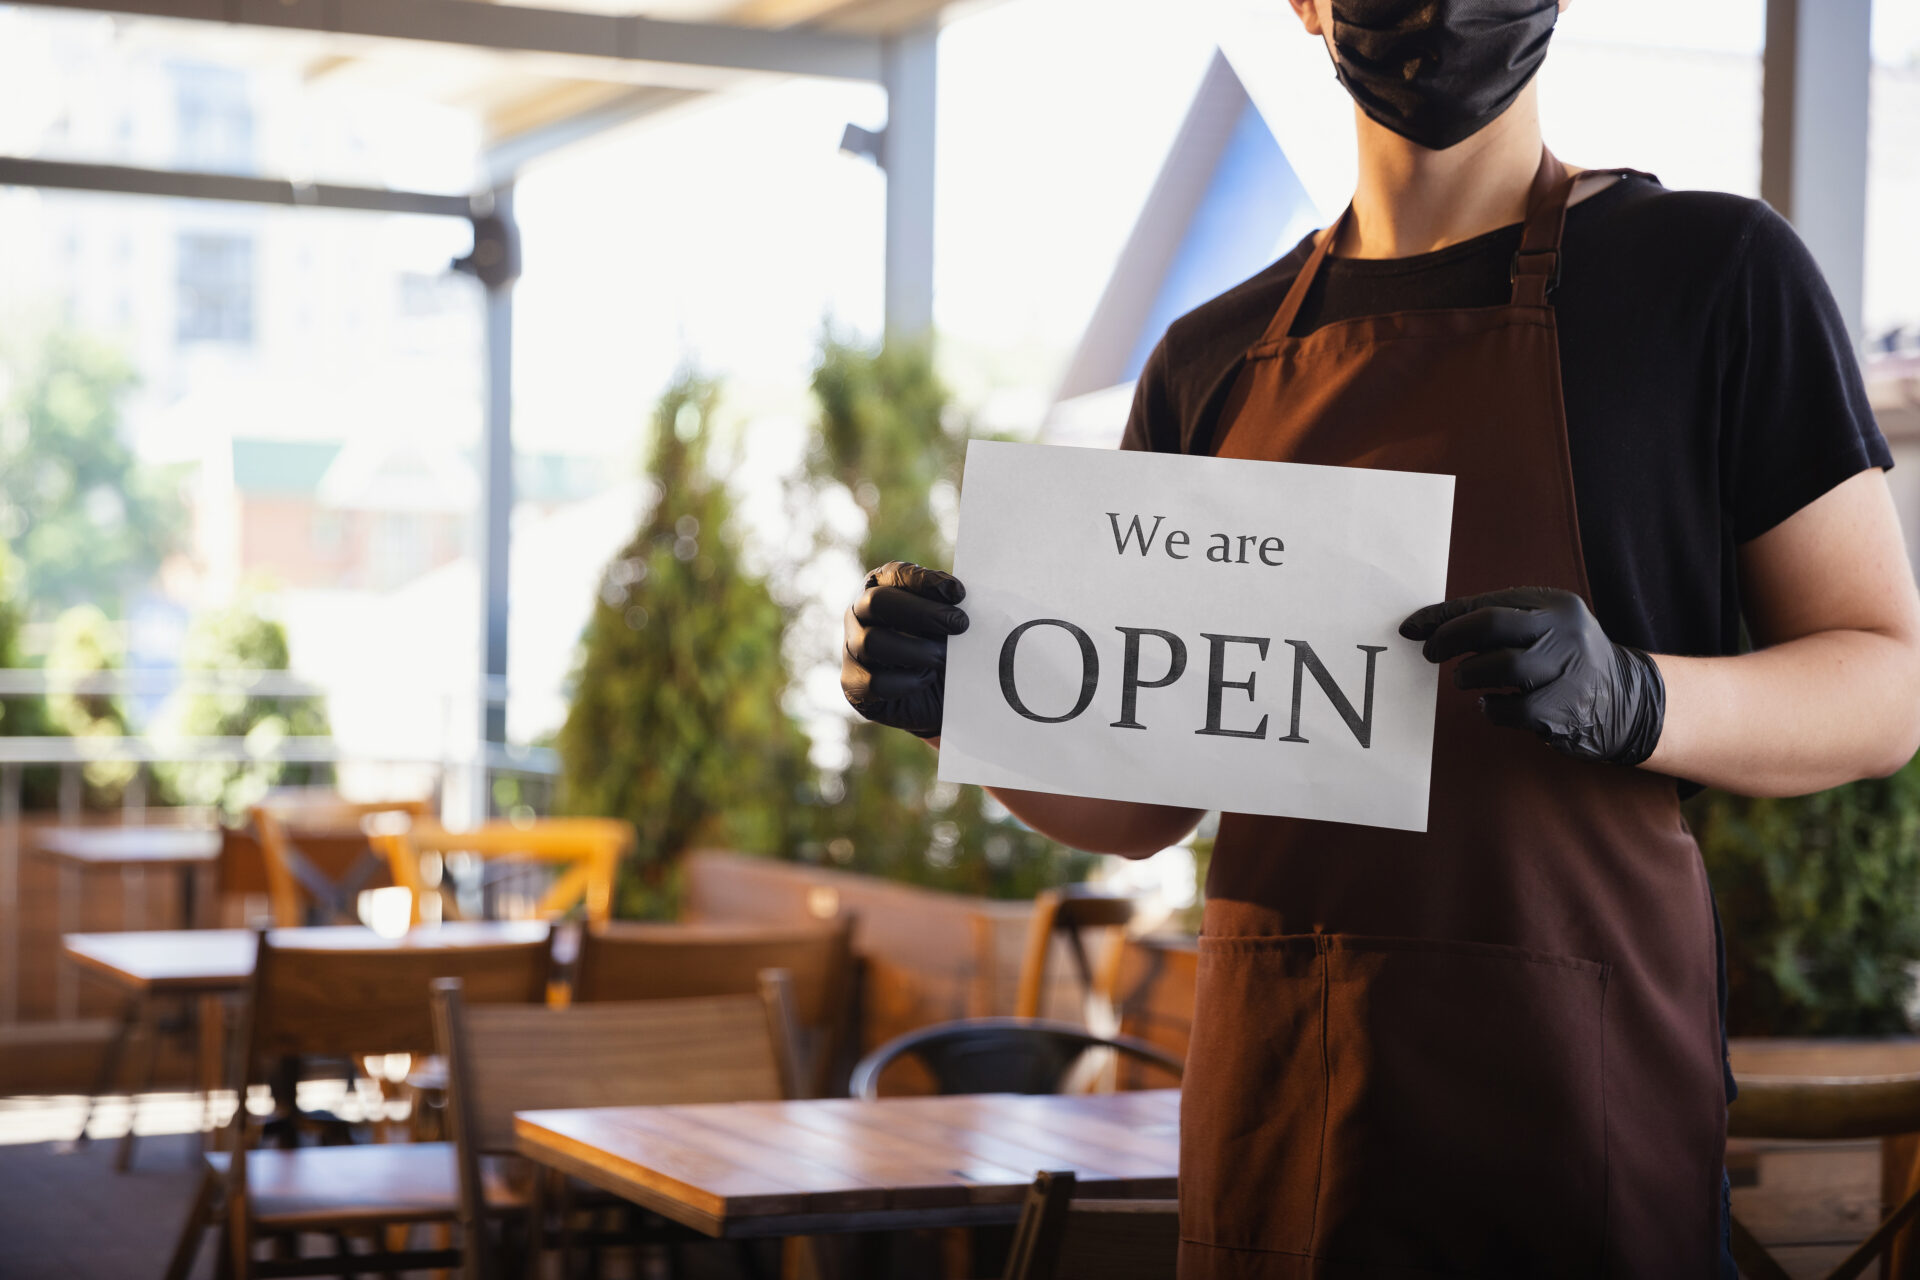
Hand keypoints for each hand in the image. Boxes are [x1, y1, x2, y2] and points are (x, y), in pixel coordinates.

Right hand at [841, 562, 968, 738]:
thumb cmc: (938, 644)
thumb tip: (957, 597)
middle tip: (960, 624)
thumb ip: (947, 605)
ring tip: (945, 658)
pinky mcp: (853, 683)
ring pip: (872, 642)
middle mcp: (859, 612)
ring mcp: (851, 647)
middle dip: (923, 613)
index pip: (895, 573)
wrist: (930, 693)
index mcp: (880, 586)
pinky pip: (874, 682)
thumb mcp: (945, 620)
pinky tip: (927, 678)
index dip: (925, 581)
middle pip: (877, 602)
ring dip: (918, 651)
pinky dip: (906, 681)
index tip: (959, 593)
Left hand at [1399, 586, 1664, 765]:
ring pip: (1501, 666)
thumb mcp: (1538, 627)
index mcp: (1554, 604)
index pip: (1486, 603)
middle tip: (1431, 654)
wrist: (1625, 701)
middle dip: (1450, 639)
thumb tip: (1419, 626)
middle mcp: (1564, 632)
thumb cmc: (1561, 659)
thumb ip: (1487, 622)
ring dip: (1471, 674)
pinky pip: (1513, 708)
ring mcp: (1568, 670)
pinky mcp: (1565, 708)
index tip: (1411, 630)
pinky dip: (1492, 708)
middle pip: (1491, 625)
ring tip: (1467, 680)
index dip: (1442, 618)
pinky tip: (1491, 704)